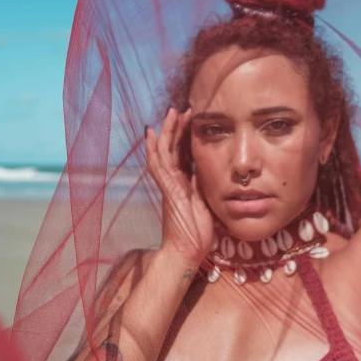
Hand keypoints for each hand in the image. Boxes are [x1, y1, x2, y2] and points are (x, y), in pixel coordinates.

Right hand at [146, 108, 213, 263]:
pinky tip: (152, 135)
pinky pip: (158, 166)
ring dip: (167, 132)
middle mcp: (172, 181)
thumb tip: (208, 169)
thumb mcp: (205, 201)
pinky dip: (154, 149)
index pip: (183, 153)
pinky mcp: (166, 190)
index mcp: (183, 183)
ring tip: (172, 112)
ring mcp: (167, 185)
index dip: (186, 136)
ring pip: (163, 152)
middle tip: (183, 108)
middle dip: (176, 128)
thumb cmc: (197, 232)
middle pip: (172, 148)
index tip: (193, 118)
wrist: (187, 252)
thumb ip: (203, 185)